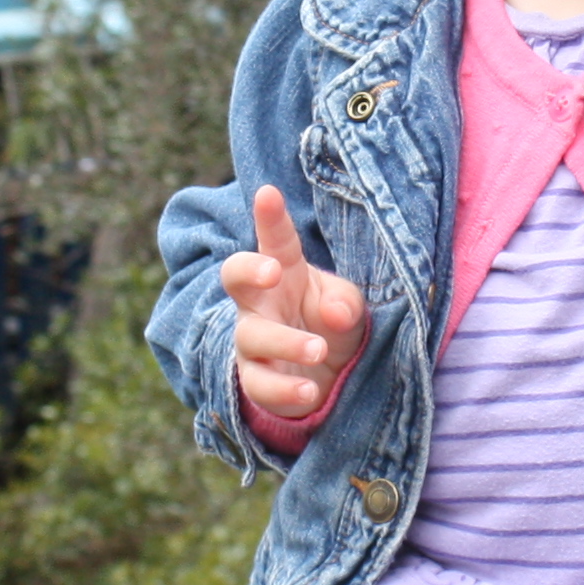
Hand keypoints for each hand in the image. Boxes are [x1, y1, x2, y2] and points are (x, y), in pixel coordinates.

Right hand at [219, 187, 369, 423]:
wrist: (326, 376)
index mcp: (284, 272)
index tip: (267, 193)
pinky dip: (285, 390)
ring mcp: (253, 341)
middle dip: (248, 270)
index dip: (270, 218)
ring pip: (252, 336)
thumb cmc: (330, 323)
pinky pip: (260, 386)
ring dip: (284, 342)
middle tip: (273, 272)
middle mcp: (260, 302)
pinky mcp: (256, 381)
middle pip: (236, 277)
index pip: (275, 240)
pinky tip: (310, 391)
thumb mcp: (347, 307)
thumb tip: (335, 313)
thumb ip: (345, 303)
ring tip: (318, 349)